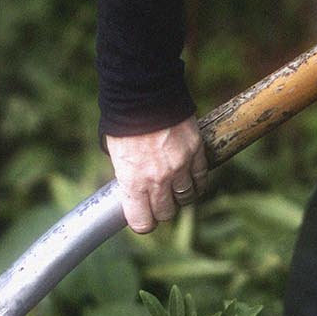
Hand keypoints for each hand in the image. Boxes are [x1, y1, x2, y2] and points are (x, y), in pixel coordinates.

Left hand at [107, 115, 208, 232]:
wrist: (144, 92)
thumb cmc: (124, 122)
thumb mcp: (115, 154)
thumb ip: (125, 174)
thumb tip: (130, 188)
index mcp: (133, 182)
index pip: (143, 223)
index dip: (143, 223)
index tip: (142, 218)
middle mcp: (158, 180)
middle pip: (166, 213)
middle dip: (161, 210)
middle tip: (157, 200)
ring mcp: (180, 167)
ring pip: (186, 198)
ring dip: (179, 196)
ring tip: (174, 187)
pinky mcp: (196, 152)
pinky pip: (201, 179)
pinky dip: (196, 182)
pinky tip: (189, 179)